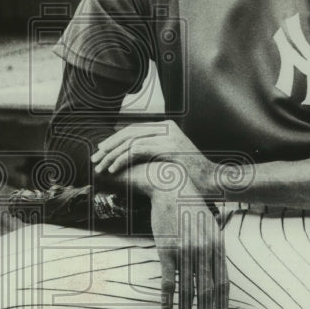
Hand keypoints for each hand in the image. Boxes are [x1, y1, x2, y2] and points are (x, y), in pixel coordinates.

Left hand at [91, 120, 216, 193]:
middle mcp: (166, 127)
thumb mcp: (171, 157)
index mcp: (167, 127)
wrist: (213, 181)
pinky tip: (113, 169)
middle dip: (109, 146)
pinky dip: (122, 159)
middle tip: (95, 158)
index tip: (101, 151)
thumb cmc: (192, 174)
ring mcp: (168, 136)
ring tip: (100, 166)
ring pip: (131, 141)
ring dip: (112, 155)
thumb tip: (133, 155)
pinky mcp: (168, 148)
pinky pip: (137, 150)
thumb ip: (155, 151)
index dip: (115, 139)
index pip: (134, 129)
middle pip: (129, 133)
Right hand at [150, 190, 227, 308]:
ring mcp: (186, 251)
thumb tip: (219, 271)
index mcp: (217, 246)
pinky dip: (167, 300)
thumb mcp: (211, 225)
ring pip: (187, 291)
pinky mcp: (167, 250)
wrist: (171, 187)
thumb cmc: (191, 207)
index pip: (222, 283)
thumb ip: (215, 247)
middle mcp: (204, 251)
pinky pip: (168, 282)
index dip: (221, 305)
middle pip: (207, 291)